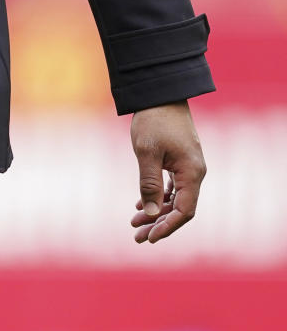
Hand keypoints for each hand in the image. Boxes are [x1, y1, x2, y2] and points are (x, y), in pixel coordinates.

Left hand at [129, 100, 204, 243]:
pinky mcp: (180, 160)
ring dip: (157, 212)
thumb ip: (149, 184)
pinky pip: (172, 186)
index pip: (184, 211)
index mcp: (192, 173)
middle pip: (180, 208)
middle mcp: (194, 172)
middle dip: (159, 224)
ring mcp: (188, 166)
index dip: (168, 226)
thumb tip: (151, 214)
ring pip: (175, 198)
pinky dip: (159, 196)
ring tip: (135, 224)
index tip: (150, 238)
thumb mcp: (147, 152)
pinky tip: (142, 205)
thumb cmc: (153, 121)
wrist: (160, 93)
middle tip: (138, 237)